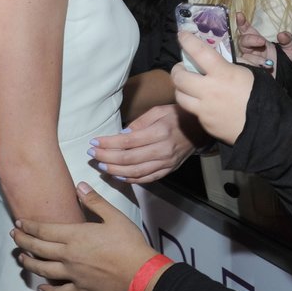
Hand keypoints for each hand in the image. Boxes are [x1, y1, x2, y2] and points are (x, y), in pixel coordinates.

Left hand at [13, 182, 157, 290]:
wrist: (139, 273)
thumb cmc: (129, 244)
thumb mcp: (114, 216)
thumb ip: (95, 201)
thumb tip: (80, 187)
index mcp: (77, 236)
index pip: (45, 230)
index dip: (30, 226)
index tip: (20, 222)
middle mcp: (69, 256)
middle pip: (39, 248)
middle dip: (23, 241)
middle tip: (15, 235)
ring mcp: (73, 274)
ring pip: (43, 269)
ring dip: (29, 262)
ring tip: (22, 257)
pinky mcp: (80, 289)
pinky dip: (48, 289)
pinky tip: (42, 287)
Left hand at [88, 104, 205, 183]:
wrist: (199, 130)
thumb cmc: (178, 116)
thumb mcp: (159, 111)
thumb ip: (139, 123)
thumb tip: (121, 136)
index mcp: (160, 132)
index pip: (128, 142)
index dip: (108, 143)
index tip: (94, 142)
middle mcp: (163, 150)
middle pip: (128, 159)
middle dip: (106, 157)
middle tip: (92, 155)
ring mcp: (166, 163)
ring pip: (135, 172)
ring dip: (115, 170)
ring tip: (101, 166)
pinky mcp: (168, 170)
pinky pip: (147, 179)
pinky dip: (130, 180)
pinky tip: (118, 175)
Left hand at [172, 32, 253, 145]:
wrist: (266, 128)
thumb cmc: (261, 96)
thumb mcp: (250, 73)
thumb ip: (230, 67)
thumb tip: (216, 62)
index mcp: (223, 73)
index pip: (198, 52)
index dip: (187, 41)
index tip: (181, 35)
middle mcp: (209, 90)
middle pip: (179, 77)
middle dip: (177, 69)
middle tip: (182, 68)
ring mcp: (205, 109)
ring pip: (179, 96)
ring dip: (181, 88)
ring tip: (188, 86)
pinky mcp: (205, 123)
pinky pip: (193, 111)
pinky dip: (195, 104)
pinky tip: (205, 104)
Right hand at [235, 12, 291, 75]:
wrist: (288, 83)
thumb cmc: (287, 65)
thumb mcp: (290, 51)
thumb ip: (288, 41)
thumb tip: (282, 34)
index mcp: (260, 43)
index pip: (248, 31)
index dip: (242, 23)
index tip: (239, 15)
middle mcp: (252, 51)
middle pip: (243, 41)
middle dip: (251, 39)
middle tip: (261, 42)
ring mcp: (249, 62)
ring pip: (245, 56)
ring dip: (256, 58)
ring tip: (268, 64)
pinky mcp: (248, 73)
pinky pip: (244, 68)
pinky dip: (253, 67)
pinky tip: (261, 69)